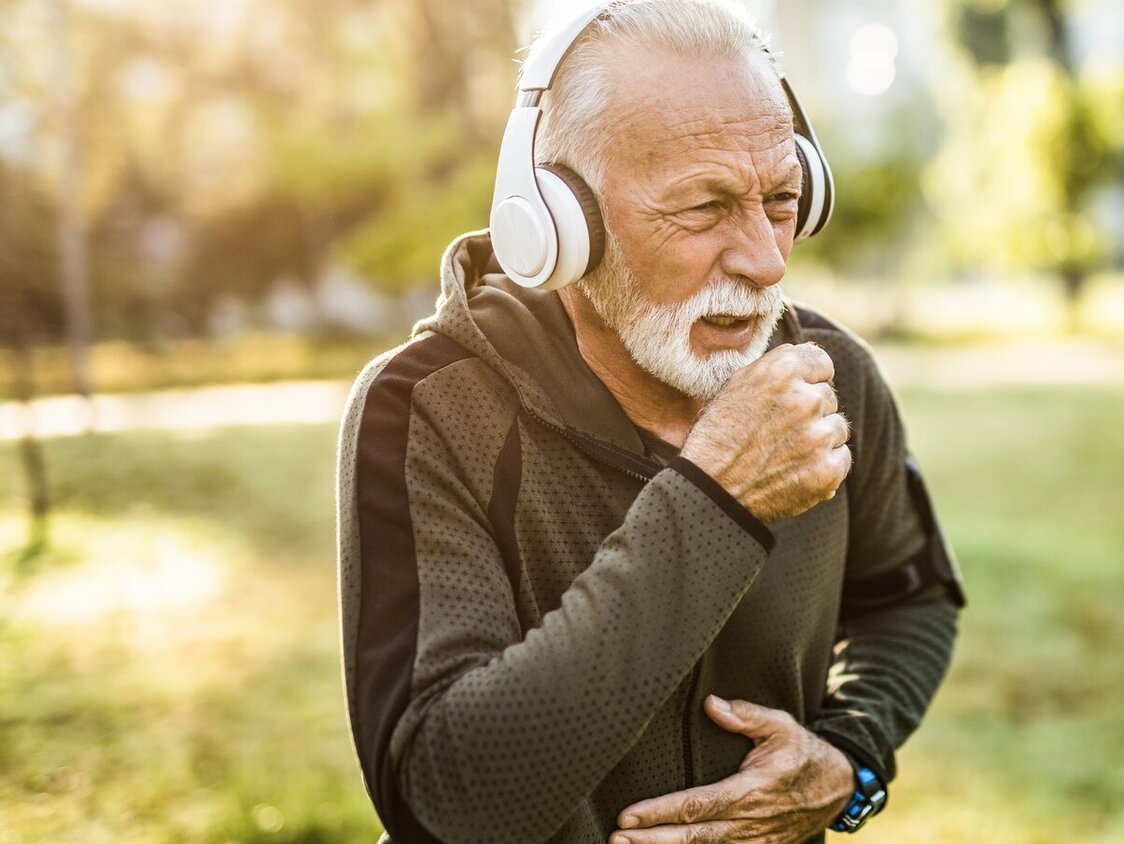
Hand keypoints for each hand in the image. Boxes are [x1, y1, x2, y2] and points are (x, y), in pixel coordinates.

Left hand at [609, 696, 853, 843]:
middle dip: (652, 840)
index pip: (696, 804)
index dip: (660, 812)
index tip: (628, 816)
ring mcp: (754, 840)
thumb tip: (711, 704)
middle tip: (616, 840)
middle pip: (692, 835)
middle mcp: (749, 822)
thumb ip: (745, 715)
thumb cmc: (803, 750)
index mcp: (750, 790)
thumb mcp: (780, 725)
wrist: (839, 786)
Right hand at [680, 343, 851, 522]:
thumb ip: (776, 365)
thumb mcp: (736, 386)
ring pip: (837, 428)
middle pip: (828, 397)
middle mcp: (805, 399)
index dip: (807, 379)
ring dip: (818, 438)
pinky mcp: (828, 470)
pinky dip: (823, 465)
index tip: (791, 396)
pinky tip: (794, 470)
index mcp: (782, 371)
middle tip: (777, 432)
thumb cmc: (717, 437)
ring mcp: (819, 436)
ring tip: (784, 453)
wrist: (710, 491)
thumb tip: (812, 351)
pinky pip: (841, 458)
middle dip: (809, 412)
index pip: (822, 362)